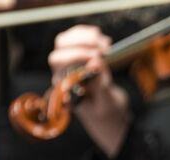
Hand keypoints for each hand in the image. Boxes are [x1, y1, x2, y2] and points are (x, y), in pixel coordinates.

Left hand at [48, 25, 130, 155]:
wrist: (110, 115)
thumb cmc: (107, 113)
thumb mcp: (107, 104)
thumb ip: (101, 86)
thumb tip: (97, 62)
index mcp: (65, 87)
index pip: (60, 63)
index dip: (76, 55)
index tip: (98, 57)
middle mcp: (63, 74)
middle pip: (60, 48)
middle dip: (81, 43)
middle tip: (103, 49)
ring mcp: (70, 64)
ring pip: (66, 41)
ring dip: (85, 37)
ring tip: (106, 43)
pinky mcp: (79, 57)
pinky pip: (76, 38)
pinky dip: (89, 34)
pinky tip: (102, 39)